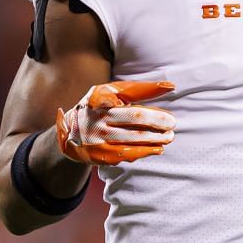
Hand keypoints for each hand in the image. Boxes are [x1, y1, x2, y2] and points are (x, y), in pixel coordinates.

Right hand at [56, 81, 175, 164]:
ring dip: (155, 139)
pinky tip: (158, 148)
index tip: (170, 104)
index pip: (129, 98)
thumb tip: (170, 86)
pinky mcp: (101, 156)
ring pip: (133, 139)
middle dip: (157, 123)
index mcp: (100, 99)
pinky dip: (146, 151)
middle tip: (172, 124)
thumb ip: (139, 90)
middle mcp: (98, 118)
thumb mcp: (112, 92)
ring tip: (169, 137)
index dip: (151, 102)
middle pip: (134, 119)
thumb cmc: (99, 106)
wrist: (70, 132)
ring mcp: (98, 139)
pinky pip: (128, 154)